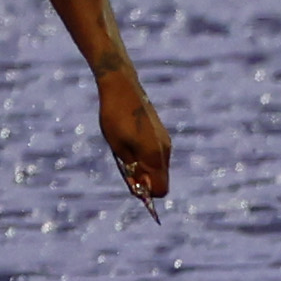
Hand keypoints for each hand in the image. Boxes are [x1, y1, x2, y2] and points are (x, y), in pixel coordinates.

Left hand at [95, 64, 173, 203]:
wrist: (122, 88)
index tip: (130, 183)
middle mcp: (165, 150)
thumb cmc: (115, 118)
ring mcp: (165, 142)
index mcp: (154, 156)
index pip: (160, 189)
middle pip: (161, 180)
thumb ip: (131, 168)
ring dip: (144, 169)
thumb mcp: (118, 147)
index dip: (145, 192)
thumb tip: (139, 187)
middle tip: (124, 169)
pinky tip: (130, 144)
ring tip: (124, 153)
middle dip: (145, 181)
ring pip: (159, 168)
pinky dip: (146, 159)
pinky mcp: (161, 135)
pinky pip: (158, 156)